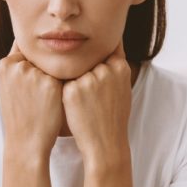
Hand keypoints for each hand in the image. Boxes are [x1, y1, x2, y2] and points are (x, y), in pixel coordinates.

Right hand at [0, 40, 63, 156]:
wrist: (27, 142)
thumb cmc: (22, 114)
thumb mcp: (12, 86)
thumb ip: (20, 65)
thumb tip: (36, 42)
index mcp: (6, 64)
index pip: (27, 51)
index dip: (35, 66)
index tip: (35, 84)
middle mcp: (18, 66)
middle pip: (41, 58)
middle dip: (45, 72)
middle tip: (40, 95)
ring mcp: (35, 74)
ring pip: (54, 67)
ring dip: (56, 78)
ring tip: (47, 100)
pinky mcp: (52, 83)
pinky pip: (65, 77)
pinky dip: (65, 87)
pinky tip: (58, 101)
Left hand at [61, 40, 131, 165]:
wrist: (105, 144)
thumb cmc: (113, 117)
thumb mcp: (122, 88)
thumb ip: (114, 67)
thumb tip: (111, 42)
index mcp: (120, 67)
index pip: (106, 49)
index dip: (97, 56)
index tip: (95, 71)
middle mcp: (105, 70)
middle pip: (87, 60)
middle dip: (85, 71)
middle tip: (92, 95)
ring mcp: (88, 79)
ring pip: (74, 70)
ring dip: (74, 81)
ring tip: (86, 104)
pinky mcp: (72, 90)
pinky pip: (63, 83)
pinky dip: (65, 93)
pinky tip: (75, 107)